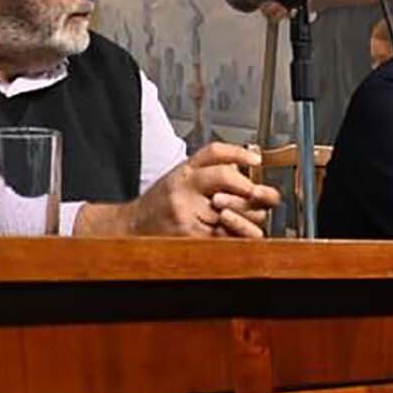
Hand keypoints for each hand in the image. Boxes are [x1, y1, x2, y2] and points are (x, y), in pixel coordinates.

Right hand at [76, 142, 280, 237]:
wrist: (132, 229)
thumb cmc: (161, 204)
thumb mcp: (182, 175)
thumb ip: (213, 167)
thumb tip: (251, 165)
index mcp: (184, 172)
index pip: (215, 155)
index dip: (240, 155)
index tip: (256, 160)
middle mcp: (184, 189)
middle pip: (233, 183)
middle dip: (253, 194)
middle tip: (260, 198)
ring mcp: (186, 214)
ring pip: (235, 213)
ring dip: (249, 219)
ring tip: (247, 221)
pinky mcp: (190, 237)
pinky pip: (227, 237)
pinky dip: (239, 237)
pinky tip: (237, 235)